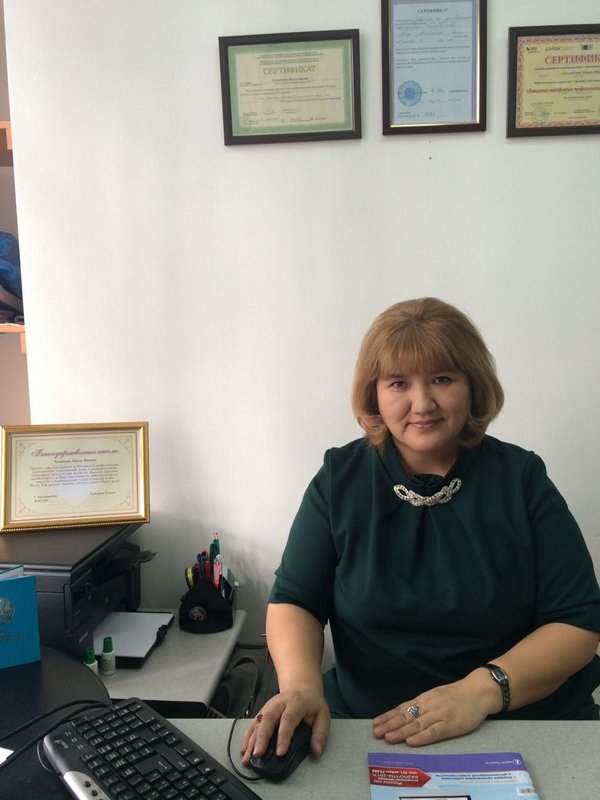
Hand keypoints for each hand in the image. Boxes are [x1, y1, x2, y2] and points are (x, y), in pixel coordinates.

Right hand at [240, 687, 329, 763]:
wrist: (301, 687)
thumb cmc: (312, 704)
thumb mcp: (323, 715)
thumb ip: (320, 733)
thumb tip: (316, 751)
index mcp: (296, 703)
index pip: (288, 719)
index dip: (284, 736)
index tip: (280, 752)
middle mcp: (279, 703)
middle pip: (268, 718)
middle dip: (262, 737)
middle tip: (258, 754)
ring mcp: (269, 706)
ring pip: (258, 722)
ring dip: (251, 739)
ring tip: (247, 756)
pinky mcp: (262, 711)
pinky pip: (253, 724)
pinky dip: (247, 737)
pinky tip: (244, 749)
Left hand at [372, 672, 500, 746]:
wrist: (478, 691)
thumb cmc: (457, 696)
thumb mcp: (436, 696)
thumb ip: (422, 705)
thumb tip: (405, 714)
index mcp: (424, 699)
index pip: (402, 708)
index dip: (388, 716)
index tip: (375, 723)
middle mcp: (429, 706)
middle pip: (406, 717)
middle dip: (390, 725)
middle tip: (376, 732)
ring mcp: (439, 715)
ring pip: (417, 724)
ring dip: (401, 732)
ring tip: (388, 738)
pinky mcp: (451, 724)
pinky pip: (434, 732)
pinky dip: (421, 737)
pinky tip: (411, 741)